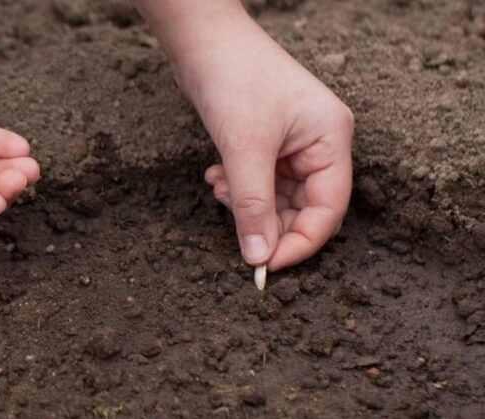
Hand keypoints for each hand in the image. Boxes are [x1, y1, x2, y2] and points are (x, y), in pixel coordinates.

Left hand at [162, 9, 353, 270]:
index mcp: (332, 140)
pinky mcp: (267, 140)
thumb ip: (253, 207)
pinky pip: (260, 180)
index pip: (328, 209)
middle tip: (237, 230)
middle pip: (303, 206)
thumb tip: (258, 258)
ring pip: (277, 196)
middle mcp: (319, 143)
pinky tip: (216, 176)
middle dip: (267, 221)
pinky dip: (238, 186)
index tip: (266, 265)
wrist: (202, 38)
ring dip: (247, 202)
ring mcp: (293, 141)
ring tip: (219, 187)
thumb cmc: (234, 80)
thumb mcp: (245, 150)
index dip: (300, 242)